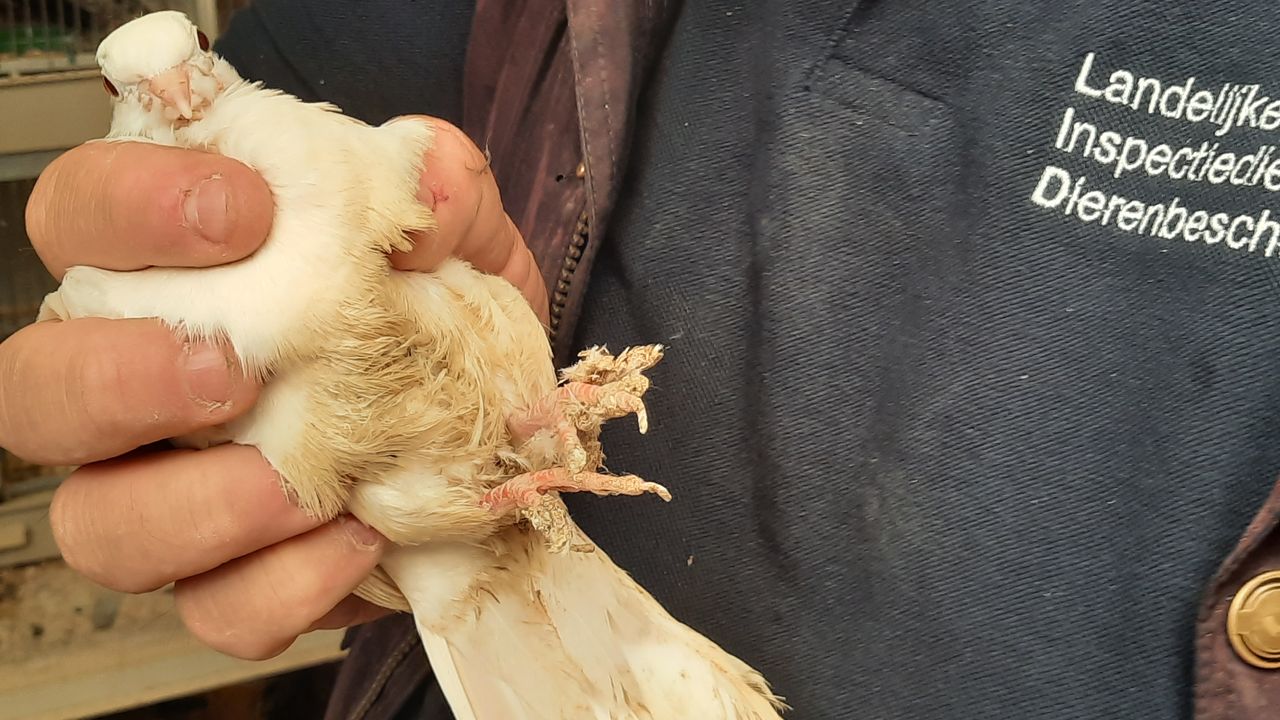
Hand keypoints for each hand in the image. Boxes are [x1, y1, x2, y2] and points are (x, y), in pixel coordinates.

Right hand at [0, 118, 543, 659]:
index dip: (130, 205)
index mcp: (166, 268)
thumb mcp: (460, 230)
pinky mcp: (236, 576)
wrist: (495, 421)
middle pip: (35, 388)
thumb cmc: (443, 307)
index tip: (243, 211)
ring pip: (96, 525)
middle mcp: (138, 382)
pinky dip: (281, 586)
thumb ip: (445, 190)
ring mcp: (173, 491)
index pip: (78, 214)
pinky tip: (359, 537)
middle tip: (228, 373)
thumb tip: (428, 208)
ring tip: (293, 485)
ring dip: (190, 509)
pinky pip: (215, 608)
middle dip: (115, 380)